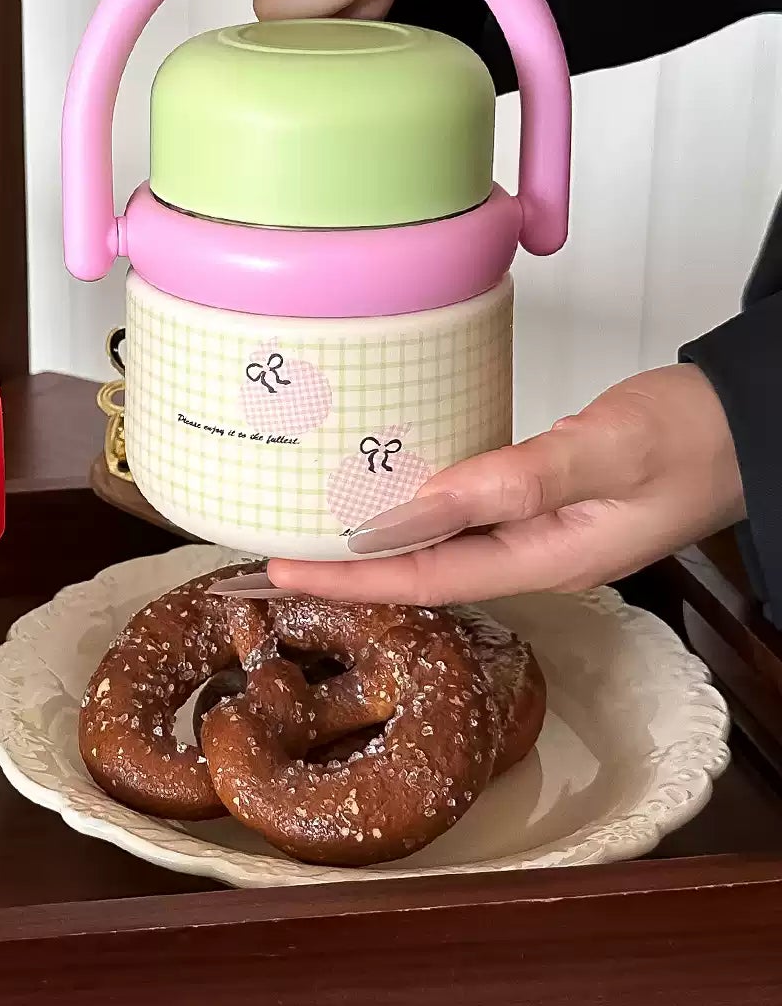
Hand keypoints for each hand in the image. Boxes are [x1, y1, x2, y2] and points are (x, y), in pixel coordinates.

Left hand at [261, 365, 744, 604]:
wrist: (748, 427)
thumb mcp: (607, 452)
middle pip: (419, 576)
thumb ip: (518, 480)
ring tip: (307, 537)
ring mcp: (538, 538)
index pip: (424, 579)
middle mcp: (533, 559)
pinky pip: (460, 524)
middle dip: (345, 574)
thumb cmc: (690, 437)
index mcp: (544, 559)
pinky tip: (383, 502)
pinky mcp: (541, 510)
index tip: (281, 571)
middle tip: (271, 562)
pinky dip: (411, 517)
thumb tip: (421, 505)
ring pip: (436, 553)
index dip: (349, 578)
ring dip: (371, 550)